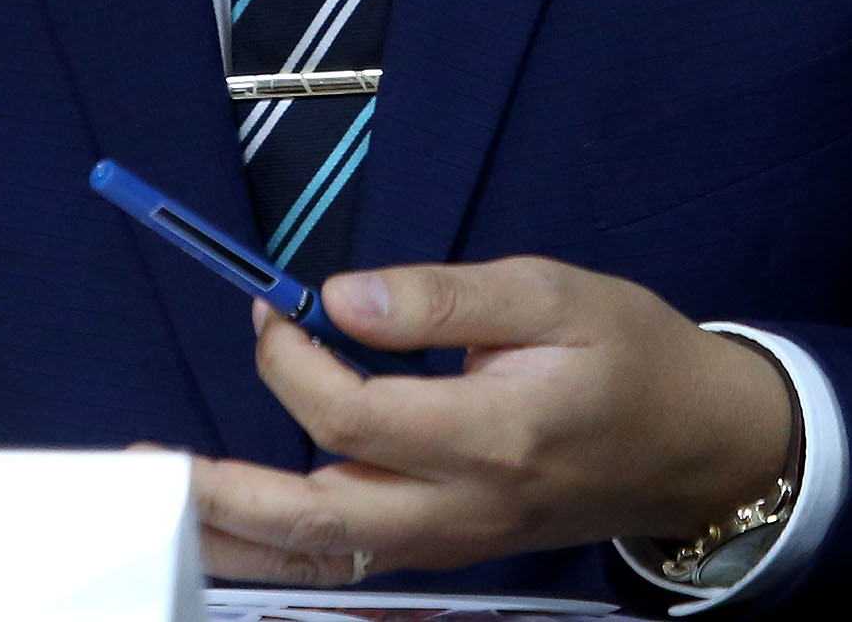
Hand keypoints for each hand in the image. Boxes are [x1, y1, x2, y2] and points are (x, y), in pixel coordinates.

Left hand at [185, 257, 793, 586]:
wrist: (700, 445)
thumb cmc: (631, 354)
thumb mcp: (553, 292)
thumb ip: (444, 296)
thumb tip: (340, 297)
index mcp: (492, 435)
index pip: (353, 414)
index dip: (294, 359)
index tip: (274, 306)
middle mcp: (464, 507)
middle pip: (319, 520)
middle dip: (225, 497)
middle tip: (152, 467)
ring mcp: (455, 541)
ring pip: (326, 556)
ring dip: (239, 535)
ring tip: (166, 501)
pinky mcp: (450, 548)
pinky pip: (352, 559)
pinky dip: (285, 548)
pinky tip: (236, 524)